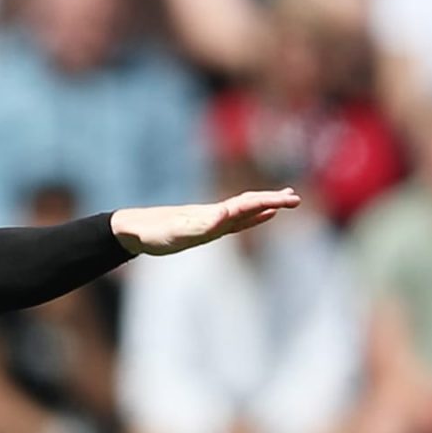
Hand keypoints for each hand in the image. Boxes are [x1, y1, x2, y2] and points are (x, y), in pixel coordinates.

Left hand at [110, 189, 301, 255]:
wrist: (134, 230)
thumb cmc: (153, 233)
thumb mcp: (176, 231)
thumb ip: (199, 224)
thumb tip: (224, 214)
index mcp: (212, 215)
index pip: (246, 205)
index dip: (268, 202)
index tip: (289, 200)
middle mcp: (216, 214)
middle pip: (250, 204)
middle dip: (273, 201)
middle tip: (297, 199)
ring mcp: (213, 220)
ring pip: (247, 210)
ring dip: (268, 205)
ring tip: (288, 200)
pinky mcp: (207, 228)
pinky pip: (238, 221)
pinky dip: (254, 217)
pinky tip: (265, 215)